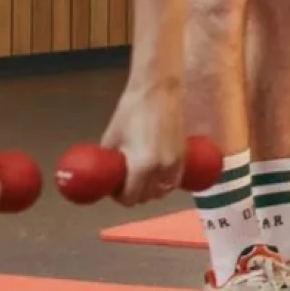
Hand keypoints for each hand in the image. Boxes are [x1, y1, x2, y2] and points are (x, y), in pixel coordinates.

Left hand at [101, 83, 184, 203]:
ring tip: (141, 177)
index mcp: (141, 166)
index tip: (114, 188)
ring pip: (162, 191)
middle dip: (134, 193)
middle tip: (125, 181)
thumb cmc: (131, 111)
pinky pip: (175, 180)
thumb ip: (111, 162)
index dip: (119, 196)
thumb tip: (105, 175)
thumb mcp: (112, 138)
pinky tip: (156, 173)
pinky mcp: (184, 156)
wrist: (158, 92)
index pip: (130, 198)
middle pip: (147, 197)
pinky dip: (165, 182)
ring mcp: (175, 163)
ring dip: (151, 189)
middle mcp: (161, 169)